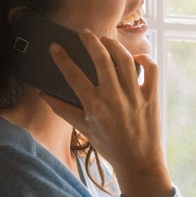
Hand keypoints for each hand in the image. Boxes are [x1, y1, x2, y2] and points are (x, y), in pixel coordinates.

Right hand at [42, 31, 172, 196]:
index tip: (55, 47)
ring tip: (106, 41)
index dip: (62, 59)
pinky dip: (144, 59)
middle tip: (84, 33)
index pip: (74, 76)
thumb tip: (44, 95)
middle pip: (102, 60)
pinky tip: (135, 57)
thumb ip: (63, 110)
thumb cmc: (110, 147)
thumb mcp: (84, 129)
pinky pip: (151, 70)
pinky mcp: (151, 97)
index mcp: (95, 107)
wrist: (139, 163)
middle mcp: (115, 99)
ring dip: (114, 46)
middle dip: (91, 42)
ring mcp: (135, 97)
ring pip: (126, 60)